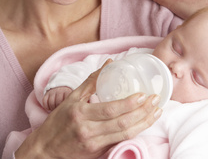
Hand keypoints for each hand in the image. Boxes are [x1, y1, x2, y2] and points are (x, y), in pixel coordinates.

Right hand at [16, 66, 161, 158]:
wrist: (44, 151)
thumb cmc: (58, 122)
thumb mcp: (71, 98)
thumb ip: (91, 80)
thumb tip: (110, 62)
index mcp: (81, 113)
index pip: (110, 109)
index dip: (129, 103)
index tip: (143, 94)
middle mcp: (88, 130)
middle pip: (122, 123)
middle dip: (142, 112)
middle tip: (156, 101)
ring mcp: (94, 144)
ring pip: (124, 134)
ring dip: (143, 123)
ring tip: (156, 113)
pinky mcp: (98, 154)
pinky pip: (120, 141)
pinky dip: (134, 132)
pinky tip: (144, 124)